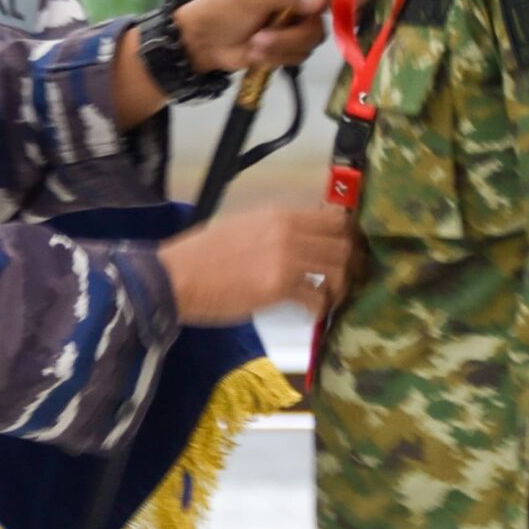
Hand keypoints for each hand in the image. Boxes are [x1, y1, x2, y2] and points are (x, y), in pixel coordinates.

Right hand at [157, 204, 353, 323]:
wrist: (176, 277)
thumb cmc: (201, 255)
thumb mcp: (243, 226)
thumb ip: (275, 230)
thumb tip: (300, 240)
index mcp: (279, 213)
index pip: (334, 216)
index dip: (349, 235)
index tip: (348, 250)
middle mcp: (288, 230)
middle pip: (344, 242)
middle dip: (352, 263)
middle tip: (347, 279)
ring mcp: (286, 258)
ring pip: (338, 269)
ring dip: (339, 288)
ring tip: (329, 299)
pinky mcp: (279, 287)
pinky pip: (318, 299)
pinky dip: (319, 310)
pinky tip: (309, 314)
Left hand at [176, 0, 336, 74]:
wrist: (205, 41)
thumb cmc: (226, 6)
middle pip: (331, 10)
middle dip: (300, 25)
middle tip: (285, 26)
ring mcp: (299, 21)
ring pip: (314, 37)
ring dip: (283, 44)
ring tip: (257, 42)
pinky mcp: (292, 45)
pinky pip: (301, 54)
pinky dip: (278, 56)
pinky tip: (257, 51)